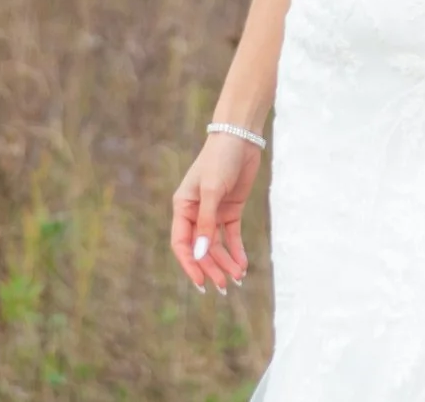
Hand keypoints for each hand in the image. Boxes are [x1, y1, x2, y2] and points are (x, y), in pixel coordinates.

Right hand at [170, 132, 259, 293]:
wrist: (240, 139)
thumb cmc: (219, 160)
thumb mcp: (212, 191)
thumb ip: (207, 223)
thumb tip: (201, 253)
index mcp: (182, 208)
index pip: (181, 244)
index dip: (190, 264)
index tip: (201, 281)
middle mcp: (196, 213)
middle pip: (201, 249)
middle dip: (211, 268)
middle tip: (223, 287)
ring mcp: (214, 213)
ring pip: (216, 246)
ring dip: (226, 263)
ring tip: (238, 278)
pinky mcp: (230, 210)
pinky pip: (231, 236)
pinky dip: (236, 251)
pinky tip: (243, 265)